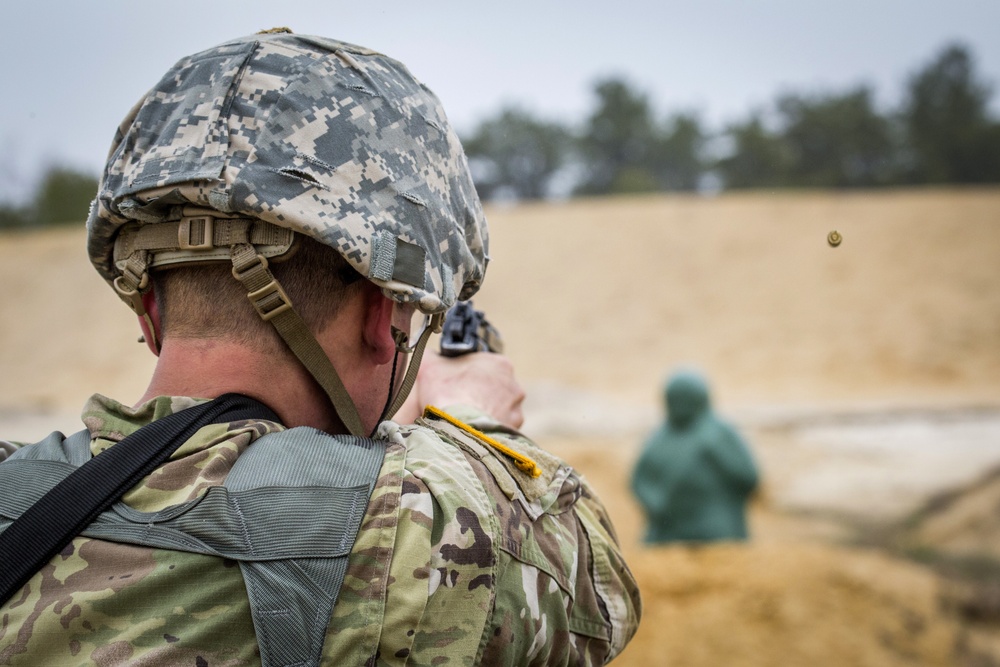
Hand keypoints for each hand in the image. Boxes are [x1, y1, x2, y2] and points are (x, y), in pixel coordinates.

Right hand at [395, 352, 524, 428]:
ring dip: (486, 413)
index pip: (485, 365)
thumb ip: (430, 356)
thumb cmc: (447, 394)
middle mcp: (513, 385)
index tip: (457, 383)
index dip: (469, 374)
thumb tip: (428, 355)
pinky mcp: (513, 430)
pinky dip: (489, 432)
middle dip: (479, 394)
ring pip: (500, 410)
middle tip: (460, 403)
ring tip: (466, 421)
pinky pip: (500, 430)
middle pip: (494, 388)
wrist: (458, 429)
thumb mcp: (430, 366)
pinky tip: (474, 434)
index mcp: (499, 363)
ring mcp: (516, 409)